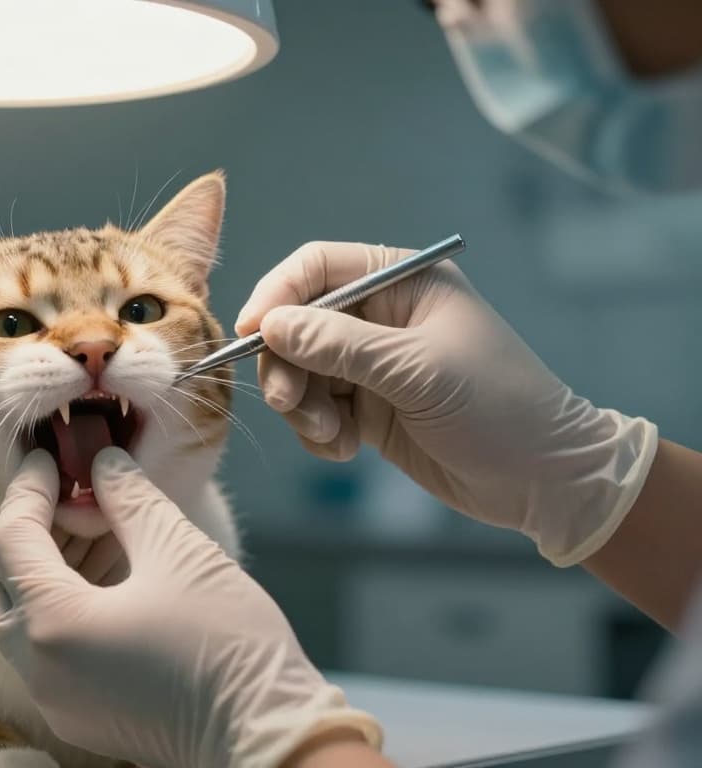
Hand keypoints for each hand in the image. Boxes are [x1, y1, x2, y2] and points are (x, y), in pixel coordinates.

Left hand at [0, 448, 380, 767]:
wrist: (269, 735)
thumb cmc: (229, 645)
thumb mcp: (178, 550)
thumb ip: (128, 498)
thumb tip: (102, 464)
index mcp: (53, 625)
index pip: (11, 540)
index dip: (28, 490)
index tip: (49, 459)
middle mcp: (39, 671)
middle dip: (22, 533)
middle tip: (61, 495)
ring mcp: (57, 700)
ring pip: (19, 621)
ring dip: (43, 570)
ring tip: (91, 526)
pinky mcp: (82, 715)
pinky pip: (47, 651)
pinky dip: (60, 607)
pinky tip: (104, 572)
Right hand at [237, 241, 657, 565]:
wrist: (544, 480)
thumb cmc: (498, 408)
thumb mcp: (417, 371)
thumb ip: (340, 345)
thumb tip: (271, 326)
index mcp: (403, 281)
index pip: (317, 267)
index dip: (277, 296)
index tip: (250, 335)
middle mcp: (380, 316)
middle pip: (296, 324)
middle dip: (286, 365)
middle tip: (288, 404)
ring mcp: (371, 363)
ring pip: (298, 371)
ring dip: (301, 406)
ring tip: (332, 436)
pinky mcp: (366, 406)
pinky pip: (313, 409)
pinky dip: (318, 433)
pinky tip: (347, 450)